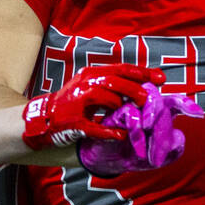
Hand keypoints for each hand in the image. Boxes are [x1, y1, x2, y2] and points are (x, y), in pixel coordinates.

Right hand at [21, 64, 166, 150]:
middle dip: (135, 89)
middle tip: (150, 99)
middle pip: (114, 81)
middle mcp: (85, 83)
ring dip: (123, 106)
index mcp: (92, 73)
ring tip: (137, 114)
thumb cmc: (71, 103)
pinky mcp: (72, 122)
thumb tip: (141, 88)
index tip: (162, 78)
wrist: (42, 118)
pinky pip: (94, 126)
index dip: (143, 73)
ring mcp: (77, 102)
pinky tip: (121, 136)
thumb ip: (113, 87)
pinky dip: (109, 132)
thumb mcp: (91, 88)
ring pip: (105, 99)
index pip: (121, 69)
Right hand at [77, 83, 203, 175]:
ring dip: (153, 128)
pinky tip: (133, 147)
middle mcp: (147, 105)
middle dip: (163, 130)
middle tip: (158, 158)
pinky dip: (135, 134)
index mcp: (160, 112)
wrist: (108, 161)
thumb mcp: (160, 157)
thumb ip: (175, 149)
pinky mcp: (117, 111)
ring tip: (147, 153)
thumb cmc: (136, 154)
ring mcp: (132, 105)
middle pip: (164, 102)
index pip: (176, 102)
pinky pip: (131, 113)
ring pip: (150, 102)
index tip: (199, 114)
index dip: (188, 105)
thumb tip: (178, 135)